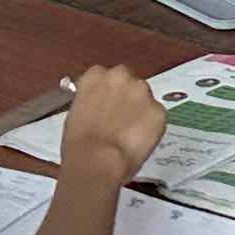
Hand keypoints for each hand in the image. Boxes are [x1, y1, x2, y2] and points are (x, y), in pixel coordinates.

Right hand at [59, 61, 168, 175]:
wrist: (97, 159)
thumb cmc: (78, 142)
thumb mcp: (75, 114)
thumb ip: (90, 102)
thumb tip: (97, 108)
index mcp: (96, 75)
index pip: (101, 76)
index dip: (103, 92)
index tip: (102, 105)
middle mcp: (121, 75)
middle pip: (126, 81)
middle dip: (124, 95)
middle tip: (118, 117)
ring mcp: (143, 91)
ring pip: (143, 96)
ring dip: (139, 108)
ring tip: (130, 131)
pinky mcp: (159, 110)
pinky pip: (156, 115)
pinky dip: (151, 125)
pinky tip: (140, 140)